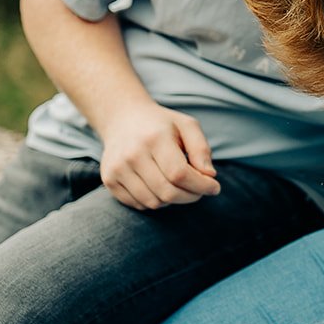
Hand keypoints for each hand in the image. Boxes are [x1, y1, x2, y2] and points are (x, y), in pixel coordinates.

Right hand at [96, 102, 220, 209]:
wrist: (122, 119)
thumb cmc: (161, 124)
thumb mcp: (187, 126)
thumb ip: (201, 149)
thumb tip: (209, 175)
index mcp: (154, 138)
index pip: (180, 174)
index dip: (201, 186)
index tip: (214, 187)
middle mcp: (132, 154)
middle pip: (168, 192)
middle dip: (191, 196)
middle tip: (199, 191)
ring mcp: (117, 168)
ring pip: (154, 202)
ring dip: (173, 200)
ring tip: (178, 186)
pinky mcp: (109, 180)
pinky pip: (138, 205)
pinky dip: (154, 201)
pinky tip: (159, 186)